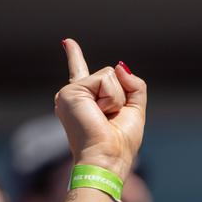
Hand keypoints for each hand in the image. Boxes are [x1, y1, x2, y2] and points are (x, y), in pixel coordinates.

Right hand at [54, 39, 146, 179]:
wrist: (106, 159)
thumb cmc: (119, 144)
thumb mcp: (134, 111)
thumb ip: (133, 85)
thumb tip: (119, 65)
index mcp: (86, 102)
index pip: (81, 73)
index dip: (74, 57)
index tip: (67, 42)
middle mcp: (74, 96)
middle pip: (111, 76)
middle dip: (121, 97)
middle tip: (107, 121)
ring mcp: (70, 93)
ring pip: (109, 75)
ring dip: (116, 98)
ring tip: (104, 117)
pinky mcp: (71, 92)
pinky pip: (106, 80)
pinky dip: (111, 98)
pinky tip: (100, 113)